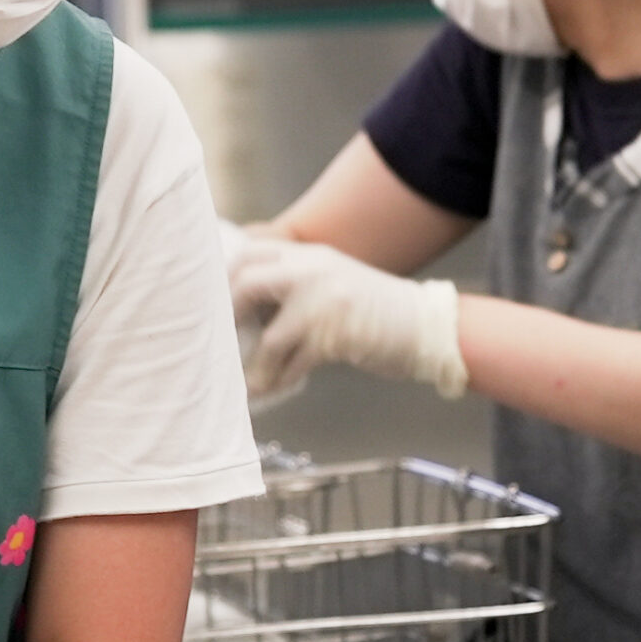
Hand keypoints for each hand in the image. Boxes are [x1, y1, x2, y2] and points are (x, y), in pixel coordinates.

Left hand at [229, 237, 467, 398]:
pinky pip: (291, 363)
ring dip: (251, 365)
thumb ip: (294, 286)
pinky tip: (267, 391)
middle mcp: (313, 270)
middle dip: (227, 315)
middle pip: (247, 281)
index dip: (225, 275)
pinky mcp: (335, 335)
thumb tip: (244, 311)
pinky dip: (275, 381)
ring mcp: (324, 302)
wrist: (427, 326)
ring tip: (243, 382)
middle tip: (221, 340)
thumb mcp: (333, 283)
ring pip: (268, 335)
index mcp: (310, 255)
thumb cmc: (376, 312)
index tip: (213, 302)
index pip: (251, 250)